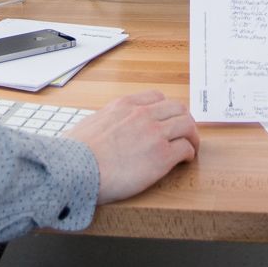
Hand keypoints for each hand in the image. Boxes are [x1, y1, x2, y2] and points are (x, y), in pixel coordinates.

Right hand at [68, 90, 200, 202]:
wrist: (75, 168)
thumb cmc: (76, 152)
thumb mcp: (90, 123)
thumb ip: (104, 121)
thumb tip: (100, 130)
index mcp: (124, 105)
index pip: (156, 98)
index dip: (166, 110)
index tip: (167, 120)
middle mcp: (142, 114)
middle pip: (177, 108)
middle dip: (183, 120)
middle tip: (184, 134)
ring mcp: (154, 134)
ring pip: (187, 125)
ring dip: (192, 136)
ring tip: (190, 148)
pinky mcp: (162, 156)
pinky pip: (186, 148)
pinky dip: (189, 153)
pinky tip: (184, 161)